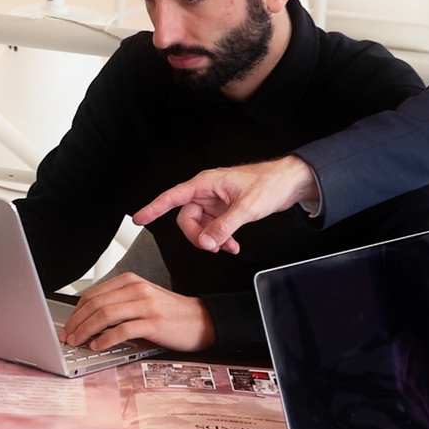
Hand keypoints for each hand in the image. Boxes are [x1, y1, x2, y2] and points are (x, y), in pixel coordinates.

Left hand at [60, 273, 213, 356]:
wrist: (202, 320)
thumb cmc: (170, 313)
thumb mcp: (142, 299)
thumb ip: (118, 304)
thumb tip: (89, 320)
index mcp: (131, 281)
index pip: (93, 293)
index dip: (76, 311)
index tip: (67, 324)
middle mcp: (137, 289)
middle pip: (96, 304)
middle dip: (76, 322)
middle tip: (66, 336)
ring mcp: (145, 305)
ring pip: (105, 315)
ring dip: (86, 330)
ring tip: (77, 342)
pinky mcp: (153, 323)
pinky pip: (122, 330)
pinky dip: (105, 339)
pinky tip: (98, 346)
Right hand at [133, 156, 318, 255]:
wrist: (290, 182)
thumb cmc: (269, 183)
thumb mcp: (246, 208)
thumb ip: (224, 227)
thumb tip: (206, 242)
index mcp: (205, 184)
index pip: (172, 197)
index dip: (153, 208)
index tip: (139, 218)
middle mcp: (207, 192)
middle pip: (186, 219)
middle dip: (197, 236)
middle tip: (211, 246)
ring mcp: (216, 202)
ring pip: (201, 226)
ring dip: (211, 240)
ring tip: (227, 247)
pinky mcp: (225, 209)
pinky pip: (214, 228)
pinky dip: (220, 239)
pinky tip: (232, 245)